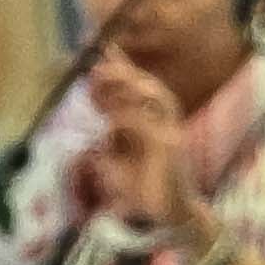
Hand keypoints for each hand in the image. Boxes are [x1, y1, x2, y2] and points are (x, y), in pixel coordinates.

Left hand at [79, 48, 195, 223]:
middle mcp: (165, 122)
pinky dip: (127, 118)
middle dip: (121, 73)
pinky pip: (150, 125)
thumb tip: (97, 116)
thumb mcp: (116, 158)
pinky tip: (110, 120)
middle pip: (148, 85)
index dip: (121, 65)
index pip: (138, 86)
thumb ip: (110, 136)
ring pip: (156, 96)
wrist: (169, 215)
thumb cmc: (143, 188)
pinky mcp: (171, 148)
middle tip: (93, 70)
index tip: (100, 48)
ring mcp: (171, 133)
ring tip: (102, 82)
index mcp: (153, 121)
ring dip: (128, 85)